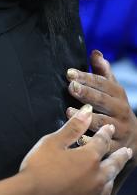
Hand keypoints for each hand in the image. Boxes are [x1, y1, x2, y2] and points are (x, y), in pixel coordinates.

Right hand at [20, 105, 131, 194]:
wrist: (32, 193)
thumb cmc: (40, 165)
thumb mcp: (54, 142)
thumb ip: (73, 127)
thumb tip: (88, 111)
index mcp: (89, 158)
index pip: (102, 142)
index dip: (105, 133)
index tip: (109, 128)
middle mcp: (97, 176)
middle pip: (114, 163)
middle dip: (120, 155)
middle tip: (128, 150)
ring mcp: (94, 191)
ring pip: (111, 179)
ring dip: (115, 171)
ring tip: (116, 167)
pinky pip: (104, 192)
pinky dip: (107, 185)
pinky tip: (103, 185)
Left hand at [66, 50, 136, 167]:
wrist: (135, 137)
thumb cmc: (114, 106)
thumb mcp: (112, 88)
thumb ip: (102, 71)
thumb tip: (95, 52)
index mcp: (117, 94)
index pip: (101, 83)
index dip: (86, 77)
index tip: (69, 73)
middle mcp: (120, 110)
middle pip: (102, 101)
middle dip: (86, 93)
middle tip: (71, 87)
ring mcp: (119, 129)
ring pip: (102, 123)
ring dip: (86, 117)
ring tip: (68, 110)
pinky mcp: (117, 147)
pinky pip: (104, 145)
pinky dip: (91, 141)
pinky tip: (78, 138)